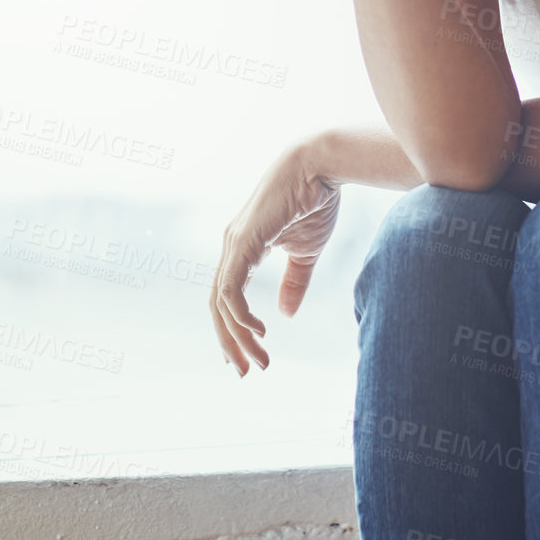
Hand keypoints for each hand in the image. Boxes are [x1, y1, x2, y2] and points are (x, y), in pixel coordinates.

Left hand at [210, 135, 342, 375]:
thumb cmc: (314, 201)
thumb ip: (294, 281)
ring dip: (237, 337)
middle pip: (218, 306)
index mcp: (243, 249)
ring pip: (222, 302)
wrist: (320, 166)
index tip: (247, 357)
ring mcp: (234, 244)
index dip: (233, 329)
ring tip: (258, 360)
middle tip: (245, 372)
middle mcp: (232, 247)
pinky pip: (231, 288)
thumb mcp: (305, 252)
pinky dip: (240, 315)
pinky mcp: (242, 242)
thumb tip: (285, 314)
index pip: (227, 297)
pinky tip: (258, 332)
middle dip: (230, 342)